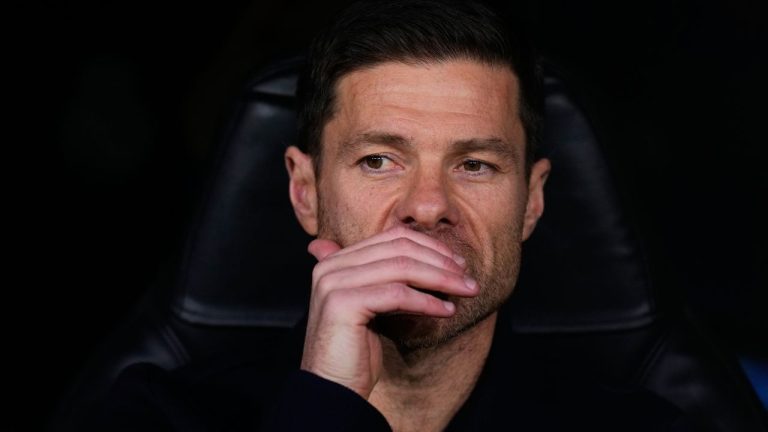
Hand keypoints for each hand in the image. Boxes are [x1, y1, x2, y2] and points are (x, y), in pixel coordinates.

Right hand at [300, 227, 478, 398]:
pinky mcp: (342, 304)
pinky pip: (397, 295)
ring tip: (466, 290)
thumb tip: (434, 258)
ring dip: (441, 278)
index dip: (430, 247)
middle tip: (468, 277)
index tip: (457, 265)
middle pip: (398, 249)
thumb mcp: (376, 306)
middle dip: (440, 261)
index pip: (392, 238)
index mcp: (336, 262)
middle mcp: (330, 267)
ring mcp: (333, 283)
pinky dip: (427, 301)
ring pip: (401, 268)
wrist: (333, 391)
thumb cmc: (356, 353)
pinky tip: (447, 310)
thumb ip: (390, 279)